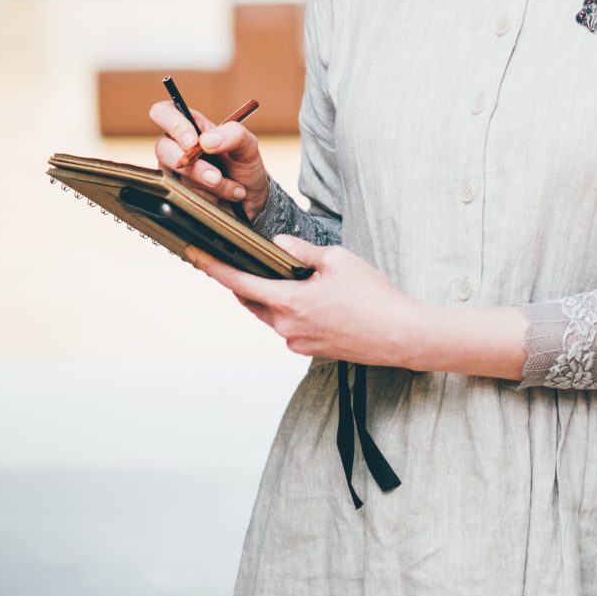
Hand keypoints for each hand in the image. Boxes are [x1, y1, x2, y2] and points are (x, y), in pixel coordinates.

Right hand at [149, 99, 271, 215]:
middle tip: (216, 177)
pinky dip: (206, 200)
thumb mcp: (249, 146)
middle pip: (163, 149)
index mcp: (192, 126)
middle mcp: (176, 147)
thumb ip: (234, 135)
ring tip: (233, 188)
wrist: (251, 201)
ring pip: (175, 178)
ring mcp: (173, 172)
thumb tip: (207, 140)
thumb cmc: (244, 166)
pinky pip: (182, 198)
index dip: (174, 125)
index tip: (193, 142)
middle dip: (193, 167)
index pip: (164, 113)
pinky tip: (222, 199)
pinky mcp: (175, 195)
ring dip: (207, 187)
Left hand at [181, 233, 430, 367]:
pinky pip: (289, 327)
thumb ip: (302, 251)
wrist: (400, 335)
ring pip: (270, 316)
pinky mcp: (310, 350)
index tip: (196, 256)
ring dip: (270, 297)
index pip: (240, 283)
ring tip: (287, 278)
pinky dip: (290, 311)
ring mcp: (297, 342)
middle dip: (243, 282)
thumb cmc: (373, 296)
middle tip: (243, 261)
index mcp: (289, 302)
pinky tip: (312, 299)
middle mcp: (287, 327)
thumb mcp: (337, 260)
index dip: (215, 268)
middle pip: (251, 302)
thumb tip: (279, 244)